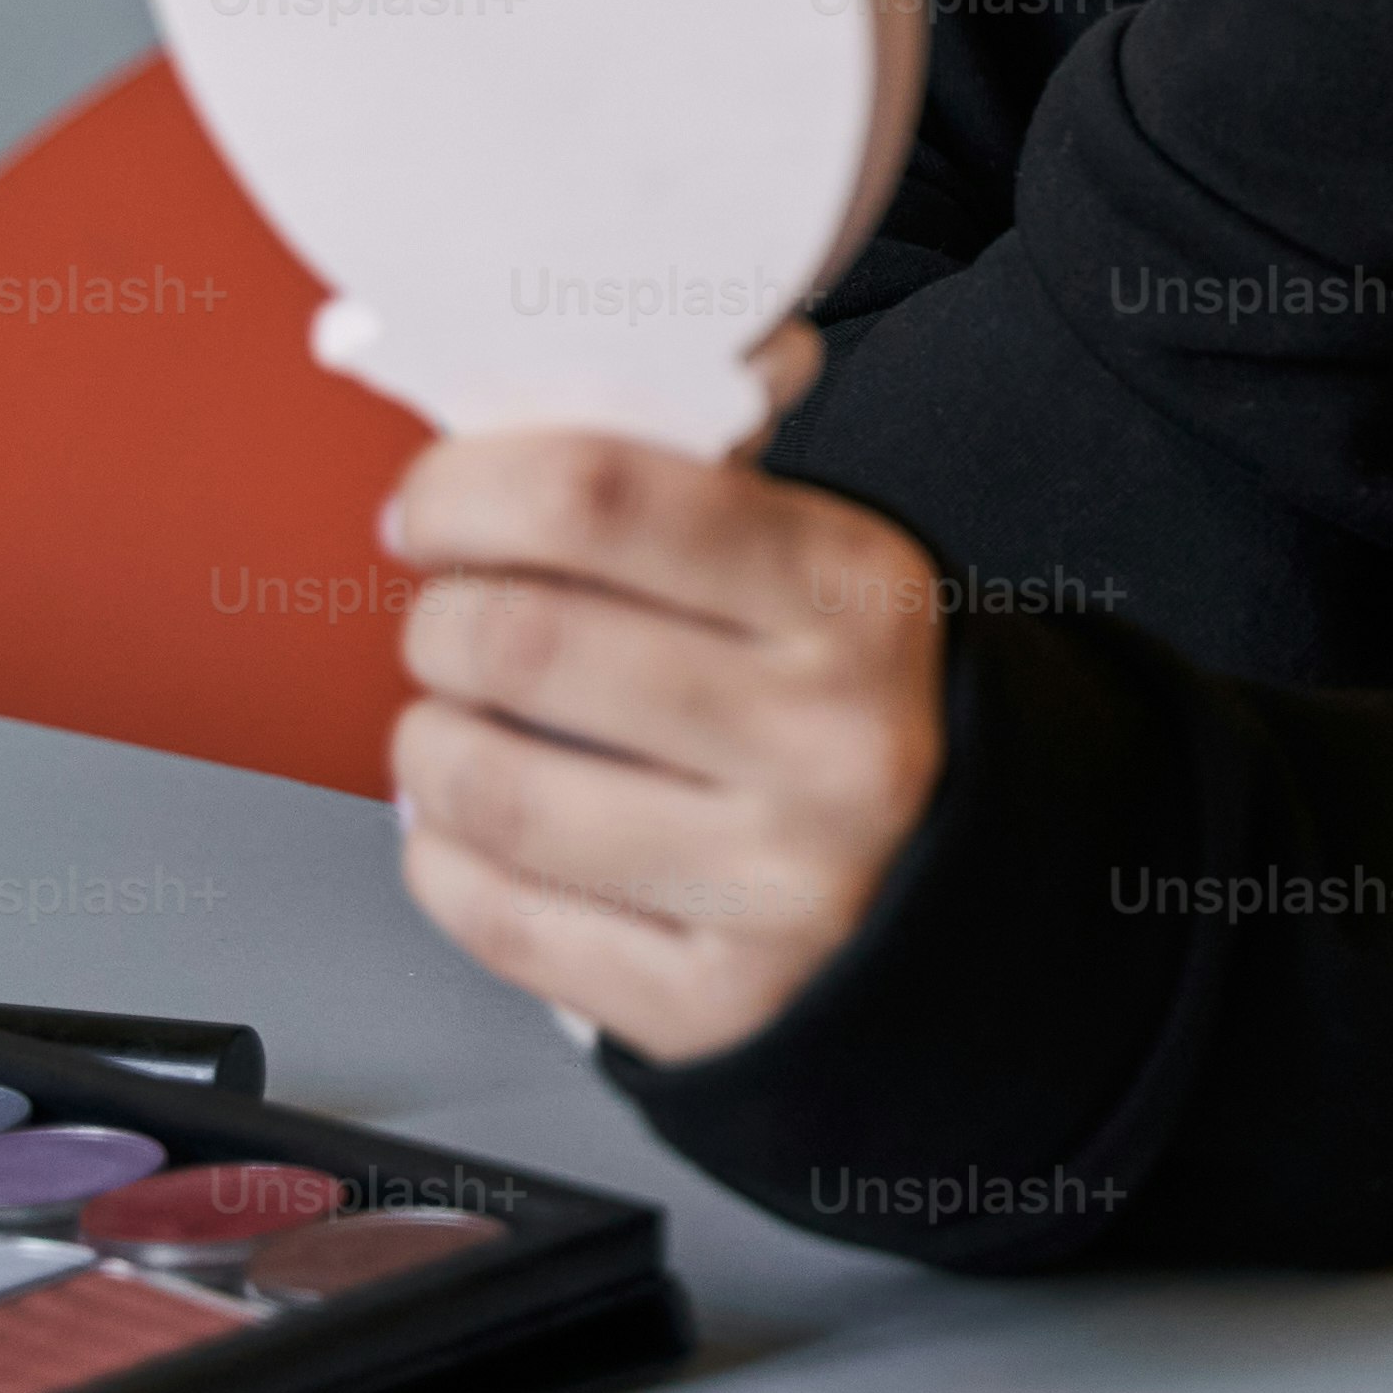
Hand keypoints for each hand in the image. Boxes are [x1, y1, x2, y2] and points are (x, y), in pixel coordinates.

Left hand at [379, 323, 948, 1062]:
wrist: (964, 887)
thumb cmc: (849, 700)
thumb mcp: (816, 563)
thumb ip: (685, 477)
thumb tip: (527, 390)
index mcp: (853, 595)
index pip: (601, 499)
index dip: (470, 488)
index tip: (432, 506)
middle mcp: (829, 741)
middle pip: (521, 641)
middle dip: (440, 621)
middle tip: (449, 618)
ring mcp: (776, 885)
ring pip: (492, 786)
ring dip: (427, 743)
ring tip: (453, 724)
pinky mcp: (713, 1002)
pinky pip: (502, 917)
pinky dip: (444, 860)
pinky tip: (472, 828)